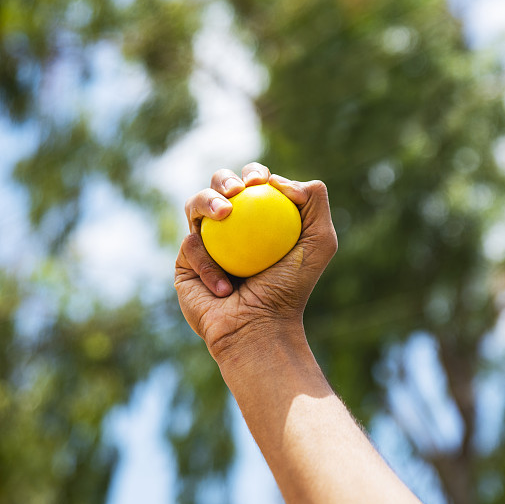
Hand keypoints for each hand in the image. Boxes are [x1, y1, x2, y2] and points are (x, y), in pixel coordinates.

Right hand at [174, 162, 336, 364]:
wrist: (258, 329)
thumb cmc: (290, 288)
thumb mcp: (320, 242)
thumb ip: (314, 202)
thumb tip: (282, 180)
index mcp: (258, 217)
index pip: (252, 183)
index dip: (253, 174)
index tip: (260, 183)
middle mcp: (230, 227)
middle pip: (218, 185)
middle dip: (223, 179)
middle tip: (236, 191)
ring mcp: (205, 242)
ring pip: (194, 205)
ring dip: (206, 202)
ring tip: (223, 214)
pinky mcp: (184, 262)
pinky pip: (190, 246)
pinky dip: (209, 264)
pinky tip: (226, 286)